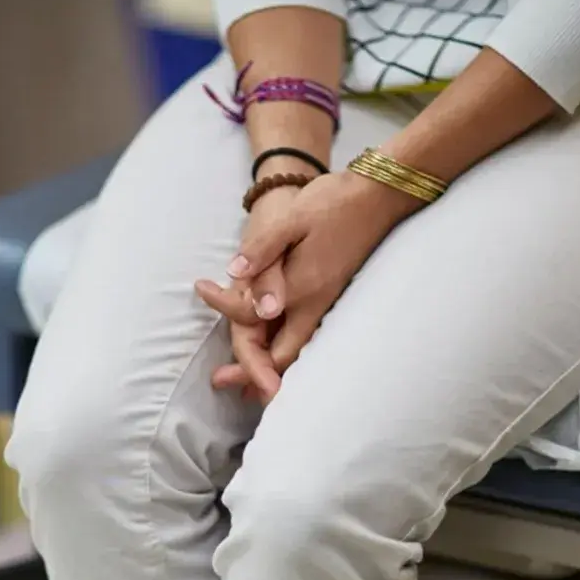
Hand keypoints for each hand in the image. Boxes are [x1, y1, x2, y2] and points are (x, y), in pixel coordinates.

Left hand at [199, 170, 419, 399]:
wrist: (378, 197)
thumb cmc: (334, 204)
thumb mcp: (292, 220)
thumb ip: (262, 250)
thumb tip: (234, 273)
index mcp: (301, 287)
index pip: (253, 315)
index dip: (223, 305)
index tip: (201, 286)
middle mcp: (315, 303)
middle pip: (282, 355)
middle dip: (251, 373)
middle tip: (221, 381)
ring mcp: (326, 302)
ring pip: (295, 349)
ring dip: (268, 365)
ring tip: (244, 382)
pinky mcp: (330, 296)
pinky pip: (304, 336)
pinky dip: (283, 349)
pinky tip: (271, 346)